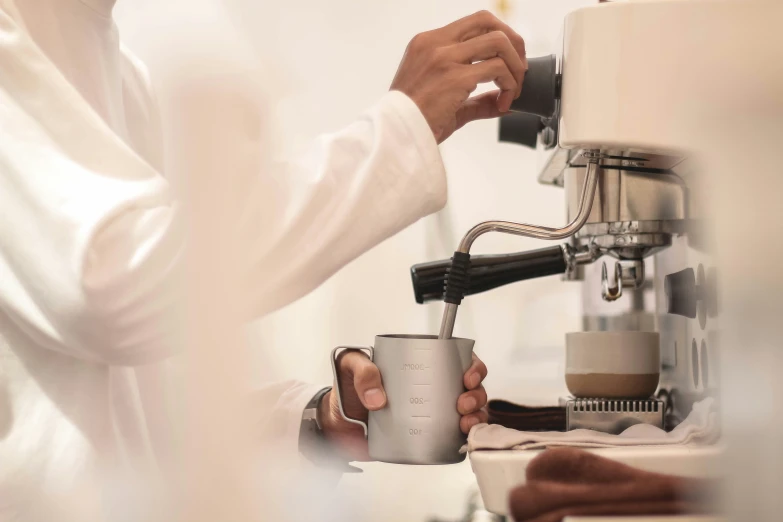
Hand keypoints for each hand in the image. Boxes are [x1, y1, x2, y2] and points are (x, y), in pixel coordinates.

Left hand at [319, 350, 488, 460]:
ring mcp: (432, 411)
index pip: (456, 358)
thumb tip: (378, 398)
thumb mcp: (350, 367)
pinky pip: (455, 435)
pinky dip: (466, 436)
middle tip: (462, 403)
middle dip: (476, 394)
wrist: (337, 424)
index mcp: (420, 364)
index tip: (467, 376)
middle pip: (470, 385)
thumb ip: (362, 371)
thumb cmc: (347, 390)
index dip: (472, 365)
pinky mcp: (427, 435)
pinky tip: (464, 437)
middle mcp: (432, 386)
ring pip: (469, 410)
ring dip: (475, 415)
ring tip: (463, 422)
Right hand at [390, 10, 526, 142]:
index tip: (508, 59)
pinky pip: (498, 70)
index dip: (498, 36)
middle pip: (488, 21)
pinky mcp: (455, 77)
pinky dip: (509, 86)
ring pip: (499, 42)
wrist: (395, 136)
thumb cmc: (413, 121)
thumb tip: (501, 100)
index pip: (473, 23)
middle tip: (519, 69)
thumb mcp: (443, 100)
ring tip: (513, 91)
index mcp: (427, 43)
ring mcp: (445, 58)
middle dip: (513, 43)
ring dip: (515, 67)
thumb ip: (473, 97)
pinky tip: (503, 104)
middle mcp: (435, 43)